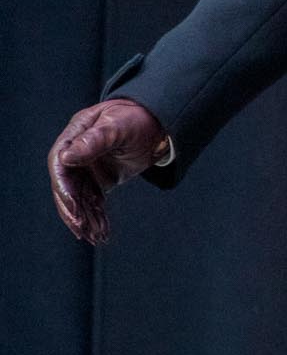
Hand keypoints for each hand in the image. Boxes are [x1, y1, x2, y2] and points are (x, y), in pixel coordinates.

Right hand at [48, 98, 168, 244]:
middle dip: (73, 210)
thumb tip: (65, 157)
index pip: (60, 166)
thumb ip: (95, 139)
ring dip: (86, 219)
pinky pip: (93, 202)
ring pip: (80, 198)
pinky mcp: (98, 180)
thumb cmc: (138, 117)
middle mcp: (76, 155)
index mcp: (74, 136)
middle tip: (81, 230)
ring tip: (94, 237)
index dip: (64, 189)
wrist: (159, 121)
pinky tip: (102, 233)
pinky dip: (97, 217)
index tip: (72, 208)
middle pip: (67, 187)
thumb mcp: (120, 125)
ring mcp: (86, 169)